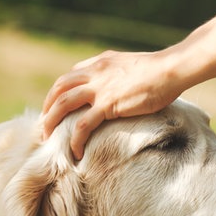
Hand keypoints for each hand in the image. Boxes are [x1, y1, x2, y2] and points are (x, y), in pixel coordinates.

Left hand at [42, 50, 182, 159]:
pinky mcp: (108, 105)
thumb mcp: (130, 65)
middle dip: (47, 108)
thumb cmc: (158, 71)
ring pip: (63, 104)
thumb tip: (114, 86)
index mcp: (99, 63)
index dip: (58, 94)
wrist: (170, 70)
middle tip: (44, 126)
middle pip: (59, 89)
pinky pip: (82, 125)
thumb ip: (115, 73)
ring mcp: (99, 88)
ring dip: (52, 123)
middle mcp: (94, 73)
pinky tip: (75, 151)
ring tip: (49, 140)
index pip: (69, 77)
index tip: (55, 110)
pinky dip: (75, 139)